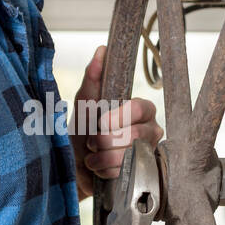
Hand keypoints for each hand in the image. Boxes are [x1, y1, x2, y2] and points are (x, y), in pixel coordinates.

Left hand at [70, 45, 162, 200]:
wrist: (74, 166)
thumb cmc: (82, 132)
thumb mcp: (84, 103)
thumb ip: (93, 78)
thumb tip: (102, 50)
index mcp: (141, 109)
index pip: (140, 107)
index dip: (119, 117)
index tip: (101, 122)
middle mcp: (151, 130)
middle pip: (134, 135)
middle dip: (105, 141)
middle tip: (91, 142)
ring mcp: (149, 153)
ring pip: (130, 156)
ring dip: (102, 158)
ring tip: (92, 158)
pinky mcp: (144, 174)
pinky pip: (127, 173)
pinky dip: (106, 172)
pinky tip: (100, 170)